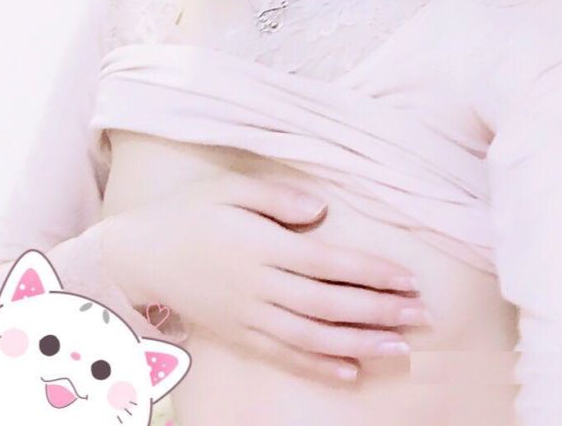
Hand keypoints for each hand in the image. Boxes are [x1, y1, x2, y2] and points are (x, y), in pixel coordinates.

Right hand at [106, 171, 426, 383]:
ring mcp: (248, 315)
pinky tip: (350, 372)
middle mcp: (259, 285)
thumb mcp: (229, 189)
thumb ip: (276, 196)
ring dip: (359, 343)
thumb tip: (321, 208)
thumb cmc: (190, 213)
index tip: (408, 277)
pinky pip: (283, 356)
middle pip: (329, 303)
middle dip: (379, 310)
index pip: (328, 262)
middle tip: (422, 315)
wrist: (140, 255)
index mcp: (262, 245)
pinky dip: (318, 366)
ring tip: (399, 348)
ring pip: (313, 336)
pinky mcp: (238, 335)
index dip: (371, 272)